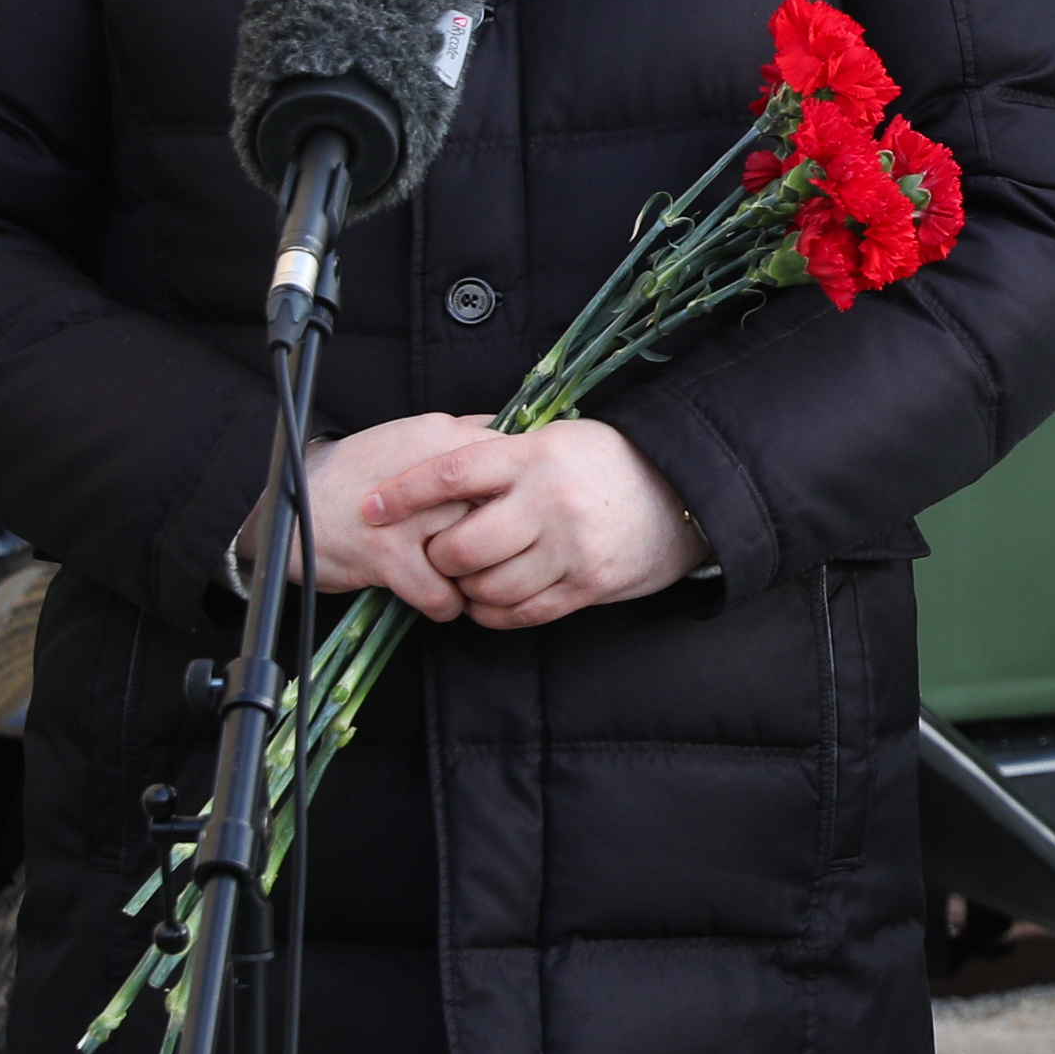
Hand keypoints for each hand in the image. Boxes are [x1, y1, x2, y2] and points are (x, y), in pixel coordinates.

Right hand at [241, 412, 494, 617]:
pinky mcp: (387, 557)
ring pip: (479, 558)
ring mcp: (409, 517)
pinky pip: (444, 595)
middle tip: (492, 555)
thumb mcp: (409, 436)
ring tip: (463, 578)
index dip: (519, 498)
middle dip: (502, 541)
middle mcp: (431, 473)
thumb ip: (461, 434)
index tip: (514, 516)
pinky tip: (435, 596)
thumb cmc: (356, 474)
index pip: (513, 466)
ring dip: (476, 577)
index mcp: (440, 438)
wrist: (289, 502)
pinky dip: (444, 605)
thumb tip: (512, 428)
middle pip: (501, 513)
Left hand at [363, 420, 705, 630]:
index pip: (452, 473)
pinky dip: (494, 613)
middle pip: (462, 545)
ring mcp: (570, 548)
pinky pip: (521, 613)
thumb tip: (439, 467)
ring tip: (466, 576)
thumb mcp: (558, 439)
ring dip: (466, 588)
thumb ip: (504, 456)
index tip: (369, 507)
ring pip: (488, 586)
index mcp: (535, 455)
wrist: (685, 494)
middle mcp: (549, 502)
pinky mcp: (587, 585)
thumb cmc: (611, 463)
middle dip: (437, 555)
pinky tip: (489, 600)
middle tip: (435, 552)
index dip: (403, 493)